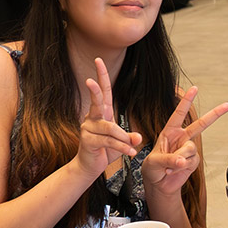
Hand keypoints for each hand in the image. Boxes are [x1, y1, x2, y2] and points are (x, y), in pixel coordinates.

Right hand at [76, 58, 141, 177]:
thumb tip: (138, 137)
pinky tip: (130, 153)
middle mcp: (93, 118)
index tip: (99, 60)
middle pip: (96, 101)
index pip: (103, 91)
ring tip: (131, 147)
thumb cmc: (106, 151)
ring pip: (111, 128)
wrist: (90, 167)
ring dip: (123, 138)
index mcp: (101, 113)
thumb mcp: (123, 142)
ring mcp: (88, 129)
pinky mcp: (88, 141)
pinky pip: (109, 141)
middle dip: (95, 90)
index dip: (101, 76)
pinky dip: (122, 147)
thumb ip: (130, 138)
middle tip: (89, 81)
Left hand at [141, 87, 227, 195]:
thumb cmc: (152, 169)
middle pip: (201, 124)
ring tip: (169, 166)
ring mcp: (189, 149)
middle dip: (215, 114)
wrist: (159, 184)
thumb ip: (169, 159)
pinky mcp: (193, 161)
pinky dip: (181, 167)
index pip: (179, 114)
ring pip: (190, 149)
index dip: (186, 101)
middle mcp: (181, 138)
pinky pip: (191, 161)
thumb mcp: (154, 162)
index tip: (194, 88)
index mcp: (170, 132)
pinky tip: (174, 170)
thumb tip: (183, 161)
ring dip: (178, 159)